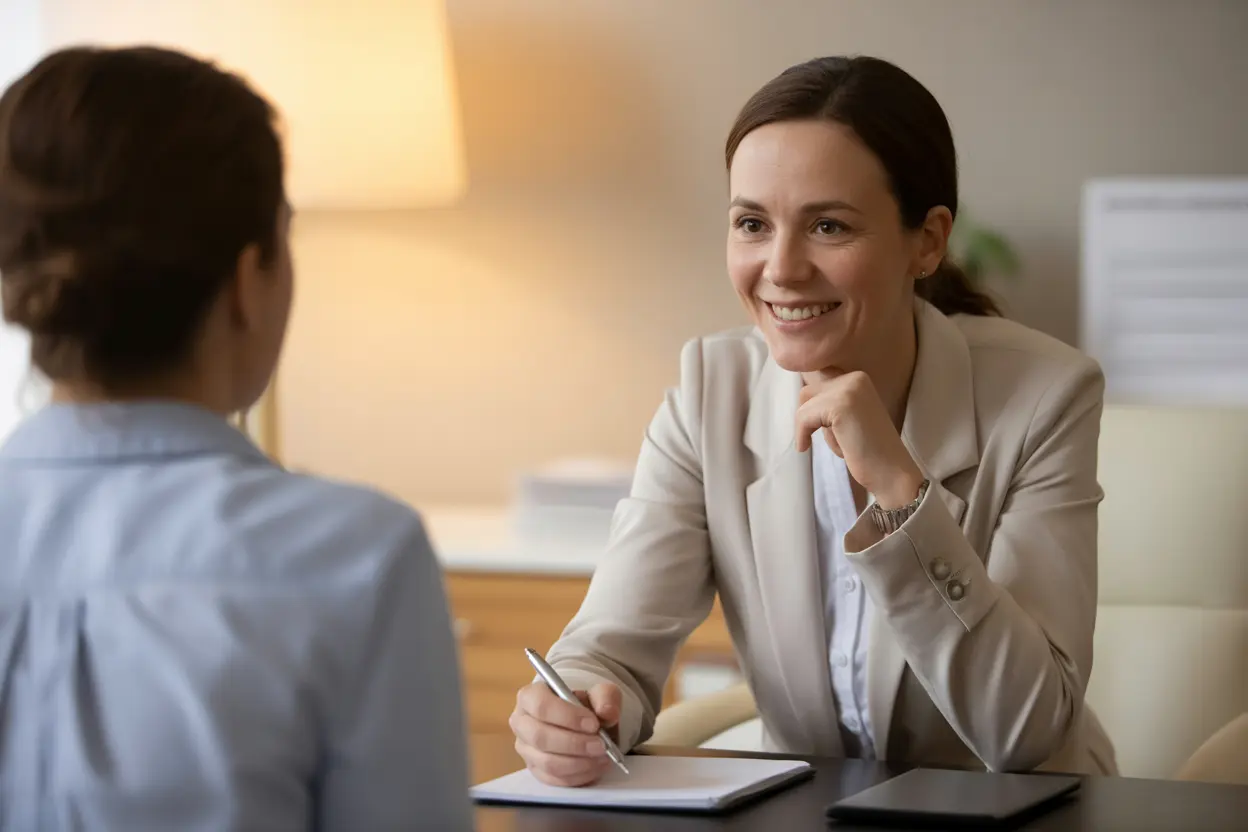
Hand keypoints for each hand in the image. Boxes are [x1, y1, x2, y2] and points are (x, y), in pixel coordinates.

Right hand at [511, 681, 621, 786]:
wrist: (583, 723)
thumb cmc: (585, 705)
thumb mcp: (600, 693)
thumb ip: (606, 697)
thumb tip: (607, 713)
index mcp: (530, 696)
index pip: (541, 706)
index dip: (568, 716)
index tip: (593, 724)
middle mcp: (521, 723)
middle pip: (541, 737)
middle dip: (575, 744)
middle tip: (601, 745)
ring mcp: (525, 749)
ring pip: (547, 763)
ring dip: (579, 763)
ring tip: (602, 757)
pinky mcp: (535, 770)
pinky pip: (554, 779)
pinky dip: (578, 776)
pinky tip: (594, 767)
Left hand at [796, 370, 923, 508]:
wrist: (891, 472)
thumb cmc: (867, 450)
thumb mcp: (847, 416)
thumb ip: (829, 402)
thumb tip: (800, 393)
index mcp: (857, 378)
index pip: (817, 384)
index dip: (813, 410)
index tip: (820, 429)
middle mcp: (854, 378)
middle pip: (807, 392)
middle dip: (811, 418)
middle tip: (834, 438)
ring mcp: (848, 389)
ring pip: (804, 404)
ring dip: (811, 428)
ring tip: (838, 443)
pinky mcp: (840, 405)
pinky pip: (803, 417)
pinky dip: (802, 435)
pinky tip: (807, 447)